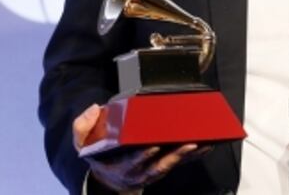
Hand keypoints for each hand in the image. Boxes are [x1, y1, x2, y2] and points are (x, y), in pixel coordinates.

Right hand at [72, 104, 211, 190]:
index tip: (153, 145)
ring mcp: (151, 173)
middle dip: (174, 155)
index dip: (143, 155)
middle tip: (189, 143)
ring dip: (188, 156)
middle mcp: (138, 172)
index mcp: (119, 165)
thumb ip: (83, 127)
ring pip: (172, 165)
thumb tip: (95, 108)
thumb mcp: (83, 144)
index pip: (133, 161)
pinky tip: (206, 145)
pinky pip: (179, 164)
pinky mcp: (162, 169)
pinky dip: (193, 156)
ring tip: (202, 142)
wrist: (107, 180)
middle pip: (158, 166)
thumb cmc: (98, 155)